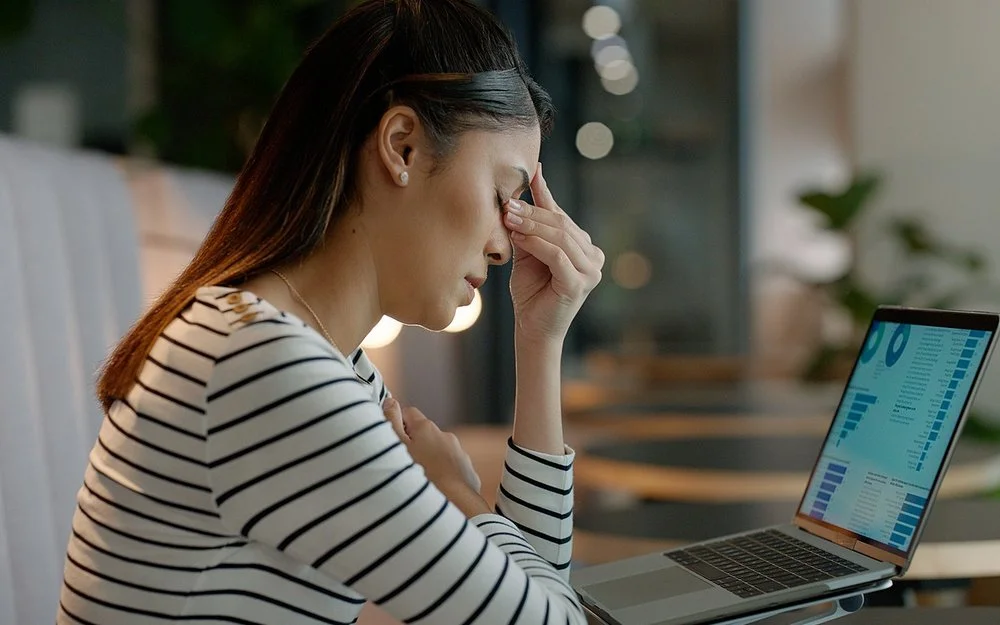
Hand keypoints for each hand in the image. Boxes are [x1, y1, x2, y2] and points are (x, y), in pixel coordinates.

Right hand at [382, 398, 484, 508]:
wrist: (453, 504)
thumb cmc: (419, 475)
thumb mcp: (396, 447)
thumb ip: (390, 421)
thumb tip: (390, 401)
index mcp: (426, 428)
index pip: (409, 413)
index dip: (398, 425)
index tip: (391, 444)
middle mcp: (445, 436)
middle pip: (423, 434)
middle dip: (413, 446)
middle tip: (402, 466)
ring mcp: (458, 454)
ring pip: (437, 452)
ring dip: (428, 461)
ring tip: (418, 482)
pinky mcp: (467, 472)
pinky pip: (450, 469)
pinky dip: (442, 475)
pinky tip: (434, 491)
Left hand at [504, 163, 603, 343]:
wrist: (533, 329)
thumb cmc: (531, 293)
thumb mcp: (528, 253)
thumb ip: (528, 229)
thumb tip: (517, 196)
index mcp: (584, 247)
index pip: (561, 215)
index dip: (545, 193)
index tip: (532, 171)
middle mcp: (593, 256)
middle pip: (560, 224)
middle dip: (532, 210)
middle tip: (507, 202)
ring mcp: (590, 270)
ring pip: (559, 236)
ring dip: (531, 224)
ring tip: (507, 217)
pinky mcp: (579, 283)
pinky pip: (556, 255)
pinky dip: (536, 243)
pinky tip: (518, 236)